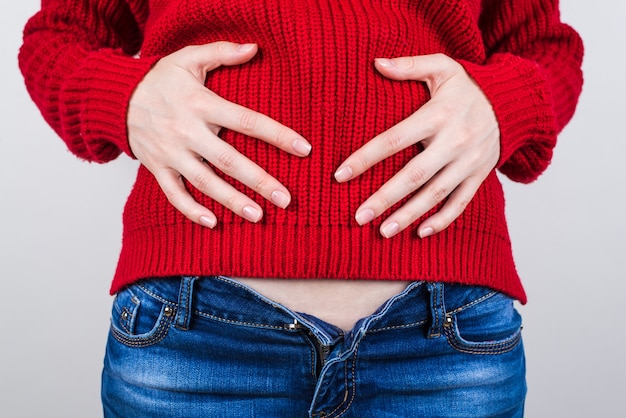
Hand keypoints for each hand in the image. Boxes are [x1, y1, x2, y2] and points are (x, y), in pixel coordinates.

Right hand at [127, 42, 310, 227]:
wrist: (114, 97)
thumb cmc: (159, 79)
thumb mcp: (188, 58)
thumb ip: (221, 52)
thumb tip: (254, 48)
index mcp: (201, 104)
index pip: (246, 120)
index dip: (277, 135)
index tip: (303, 149)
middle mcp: (187, 131)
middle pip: (229, 160)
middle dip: (259, 181)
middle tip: (286, 199)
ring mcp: (171, 153)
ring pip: (204, 182)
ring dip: (232, 201)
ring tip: (258, 216)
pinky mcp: (157, 168)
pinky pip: (174, 194)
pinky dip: (191, 210)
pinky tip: (213, 223)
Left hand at [334, 54, 499, 237]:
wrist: (514, 102)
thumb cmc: (469, 86)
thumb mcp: (443, 68)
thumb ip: (410, 65)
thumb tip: (376, 63)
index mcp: (438, 116)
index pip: (394, 140)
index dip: (366, 158)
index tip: (340, 175)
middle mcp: (453, 142)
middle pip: (413, 175)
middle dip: (384, 198)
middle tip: (358, 217)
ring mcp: (468, 162)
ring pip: (435, 194)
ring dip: (408, 215)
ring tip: (383, 231)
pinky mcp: (479, 175)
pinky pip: (460, 203)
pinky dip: (442, 220)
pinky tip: (420, 233)